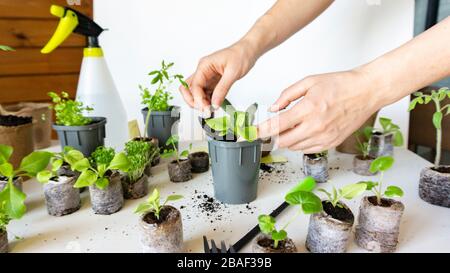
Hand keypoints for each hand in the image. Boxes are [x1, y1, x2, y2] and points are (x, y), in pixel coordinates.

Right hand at [179, 41, 256, 112]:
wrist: (248, 51)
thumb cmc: (241, 55)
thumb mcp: (232, 73)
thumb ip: (222, 89)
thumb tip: (214, 104)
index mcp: (204, 66)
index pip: (194, 85)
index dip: (198, 99)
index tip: (205, 109)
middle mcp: (203, 71)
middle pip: (188, 88)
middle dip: (193, 101)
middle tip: (204, 110)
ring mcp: (207, 77)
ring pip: (195, 93)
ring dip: (200, 102)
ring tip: (210, 110)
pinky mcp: (213, 82)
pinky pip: (205, 94)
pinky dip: (207, 101)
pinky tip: (214, 106)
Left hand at [258, 70, 381, 153]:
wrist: (365, 92)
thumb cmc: (340, 84)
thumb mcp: (309, 82)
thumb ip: (287, 95)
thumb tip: (273, 108)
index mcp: (308, 109)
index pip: (277, 126)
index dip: (260, 131)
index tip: (249, 135)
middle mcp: (316, 127)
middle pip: (283, 141)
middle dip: (273, 136)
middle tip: (271, 128)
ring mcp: (324, 138)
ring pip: (294, 147)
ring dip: (287, 139)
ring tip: (293, 125)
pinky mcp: (331, 144)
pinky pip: (307, 149)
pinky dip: (300, 143)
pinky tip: (303, 131)